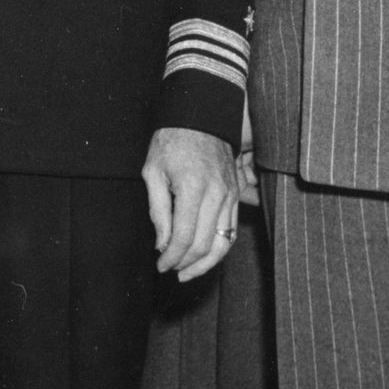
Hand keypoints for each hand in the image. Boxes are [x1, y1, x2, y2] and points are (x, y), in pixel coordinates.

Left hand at [141, 126, 240, 281]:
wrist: (200, 116)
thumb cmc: (171, 141)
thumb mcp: (152, 171)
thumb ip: (157, 211)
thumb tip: (162, 243)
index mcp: (193, 188)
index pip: (185, 236)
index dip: (172, 257)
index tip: (161, 265)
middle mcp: (217, 194)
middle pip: (205, 244)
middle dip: (186, 263)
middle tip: (170, 269)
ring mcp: (230, 195)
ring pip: (223, 242)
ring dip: (205, 263)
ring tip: (187, 272)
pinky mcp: (236, 194)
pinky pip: (231, 230)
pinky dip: (219, 248)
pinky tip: (204, 255)